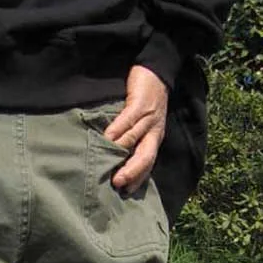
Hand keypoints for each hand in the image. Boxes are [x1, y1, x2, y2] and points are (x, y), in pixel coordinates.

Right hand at [103, 65, 168, 193]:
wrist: (157, 71)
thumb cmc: (147, 101)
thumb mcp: (145, 124)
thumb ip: (134, 140)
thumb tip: (117, 159)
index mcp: (155, 140)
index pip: (148, 164)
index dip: (138, 178)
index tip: (126, 192)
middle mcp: (154, 132)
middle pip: (145, 156)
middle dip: (132, 171)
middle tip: (117, 183)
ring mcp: (148, 118)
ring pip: (133, 139)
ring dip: (120, 153)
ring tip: (106, 164)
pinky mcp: (140, 104)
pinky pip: (127, 120)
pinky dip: (116, 130)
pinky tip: (106, 138)